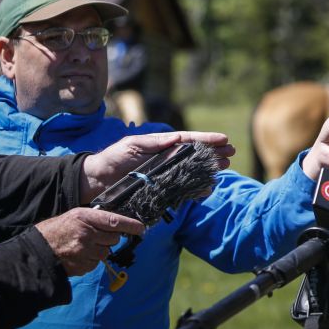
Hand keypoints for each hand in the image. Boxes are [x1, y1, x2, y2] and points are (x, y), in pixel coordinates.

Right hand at [34, 207, 145, 275]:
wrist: (37, 249)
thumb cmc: (58, 229)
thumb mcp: (76, 216)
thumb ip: (96, 218)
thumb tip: (119, 223)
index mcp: (85, 218)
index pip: (115, 221)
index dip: (131, 225)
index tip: (141, 228)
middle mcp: (86, 234)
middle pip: (114, 239)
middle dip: (109, 238)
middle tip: (97, 236)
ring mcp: (83, 252)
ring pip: (106, 253)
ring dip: (100, 250)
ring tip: (85, 246)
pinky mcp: (81, 266)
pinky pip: (96, 264)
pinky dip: (91, 260)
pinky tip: (80, 256)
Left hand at [80, 131, 234, 202]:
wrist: (97, 182)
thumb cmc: (113, 159)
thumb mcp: (133, 145)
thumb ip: (155, 142)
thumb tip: (178, 138)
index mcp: (162, 145)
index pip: (189, 140)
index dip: (207, 139)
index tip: (224, 139)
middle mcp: (167, 158)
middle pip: (196, 154)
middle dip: (214, 152)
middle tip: (231, 153)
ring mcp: (166, 174)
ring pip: (193, 169)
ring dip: (210, 168)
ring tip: (224, 166)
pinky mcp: (162, 190)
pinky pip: (183, 188)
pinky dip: (197, 187)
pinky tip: (207, 186)